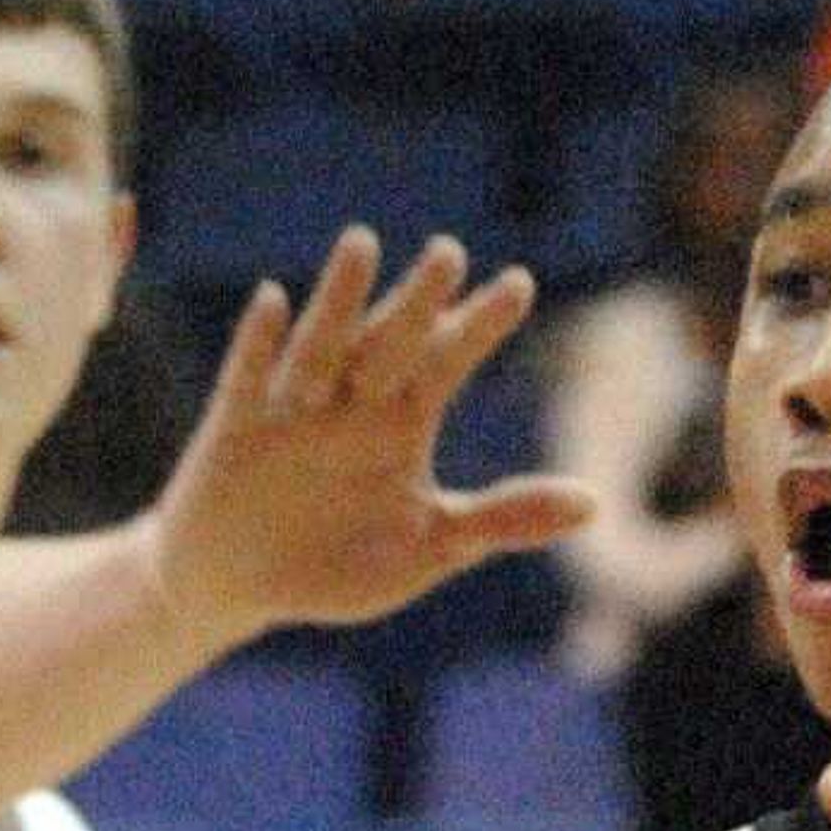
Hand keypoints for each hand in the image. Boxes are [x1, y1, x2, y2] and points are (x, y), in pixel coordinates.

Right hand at [148, 228, 594, 631]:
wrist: (241, 585)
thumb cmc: (339, 563)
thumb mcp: (429, 547)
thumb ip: (503, 519)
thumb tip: (594, 504)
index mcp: (401, 421)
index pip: (447, 361)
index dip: (479, 325)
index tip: (520, 285)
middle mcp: (351, 401)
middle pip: (390, 341)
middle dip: (417, 301)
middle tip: (449, 253)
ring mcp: (292, 408)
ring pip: (322, 344)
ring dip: (339, 299)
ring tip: (362, 245)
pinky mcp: (236, 426)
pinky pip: (248, 378)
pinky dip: (259, 343)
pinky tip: (272, 300)